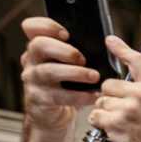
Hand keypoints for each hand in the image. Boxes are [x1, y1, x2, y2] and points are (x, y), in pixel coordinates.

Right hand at [18, 16, 99, 130]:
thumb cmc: (66, 85)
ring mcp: (33, 80)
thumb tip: (109, 42)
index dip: (47, 25)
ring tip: (94, 76)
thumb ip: (78, 51)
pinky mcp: (40, 99)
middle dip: (64, 49)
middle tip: (83, 59)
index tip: (66, 33)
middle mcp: (32, 61)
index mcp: (39, 48)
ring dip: (75, 72)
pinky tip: (93, 96)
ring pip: (49, 71)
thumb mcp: (68, 65)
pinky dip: (79, 96)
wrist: (52, 115)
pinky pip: (58, 96)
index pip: (31, 27)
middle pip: (39, 45)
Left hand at [86, 35, 140, 141]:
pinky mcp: (115, 124)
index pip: (138, 60)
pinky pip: (96, 117)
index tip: (111, 41)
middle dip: (111, 96)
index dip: (122, 49)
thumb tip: (135, 76)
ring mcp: (127, 109)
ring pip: (101, 101)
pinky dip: (101, 123)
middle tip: (124, 109)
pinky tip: (116, 130)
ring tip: (123, 123)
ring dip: (106, 111)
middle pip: (109, 84)